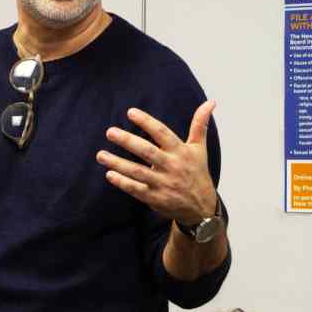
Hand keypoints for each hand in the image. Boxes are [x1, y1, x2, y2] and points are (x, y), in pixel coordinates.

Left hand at [97, 101, 218, 224]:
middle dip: (128, 141)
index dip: (147, 122)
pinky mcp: (155, 198)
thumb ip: (200, 125)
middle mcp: (172, 167)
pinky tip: (109, 174)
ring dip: (118, 163)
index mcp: (181, 152)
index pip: (162, 133)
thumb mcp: (199, 149)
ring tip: (100, 155)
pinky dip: (122, 182)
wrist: (201, 209)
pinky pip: (136, 190)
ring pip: (137, 172)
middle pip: (147, 152)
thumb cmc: (197, 173)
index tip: (130, 112)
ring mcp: (163, 184)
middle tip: (110, 131)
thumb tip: (210, 102)